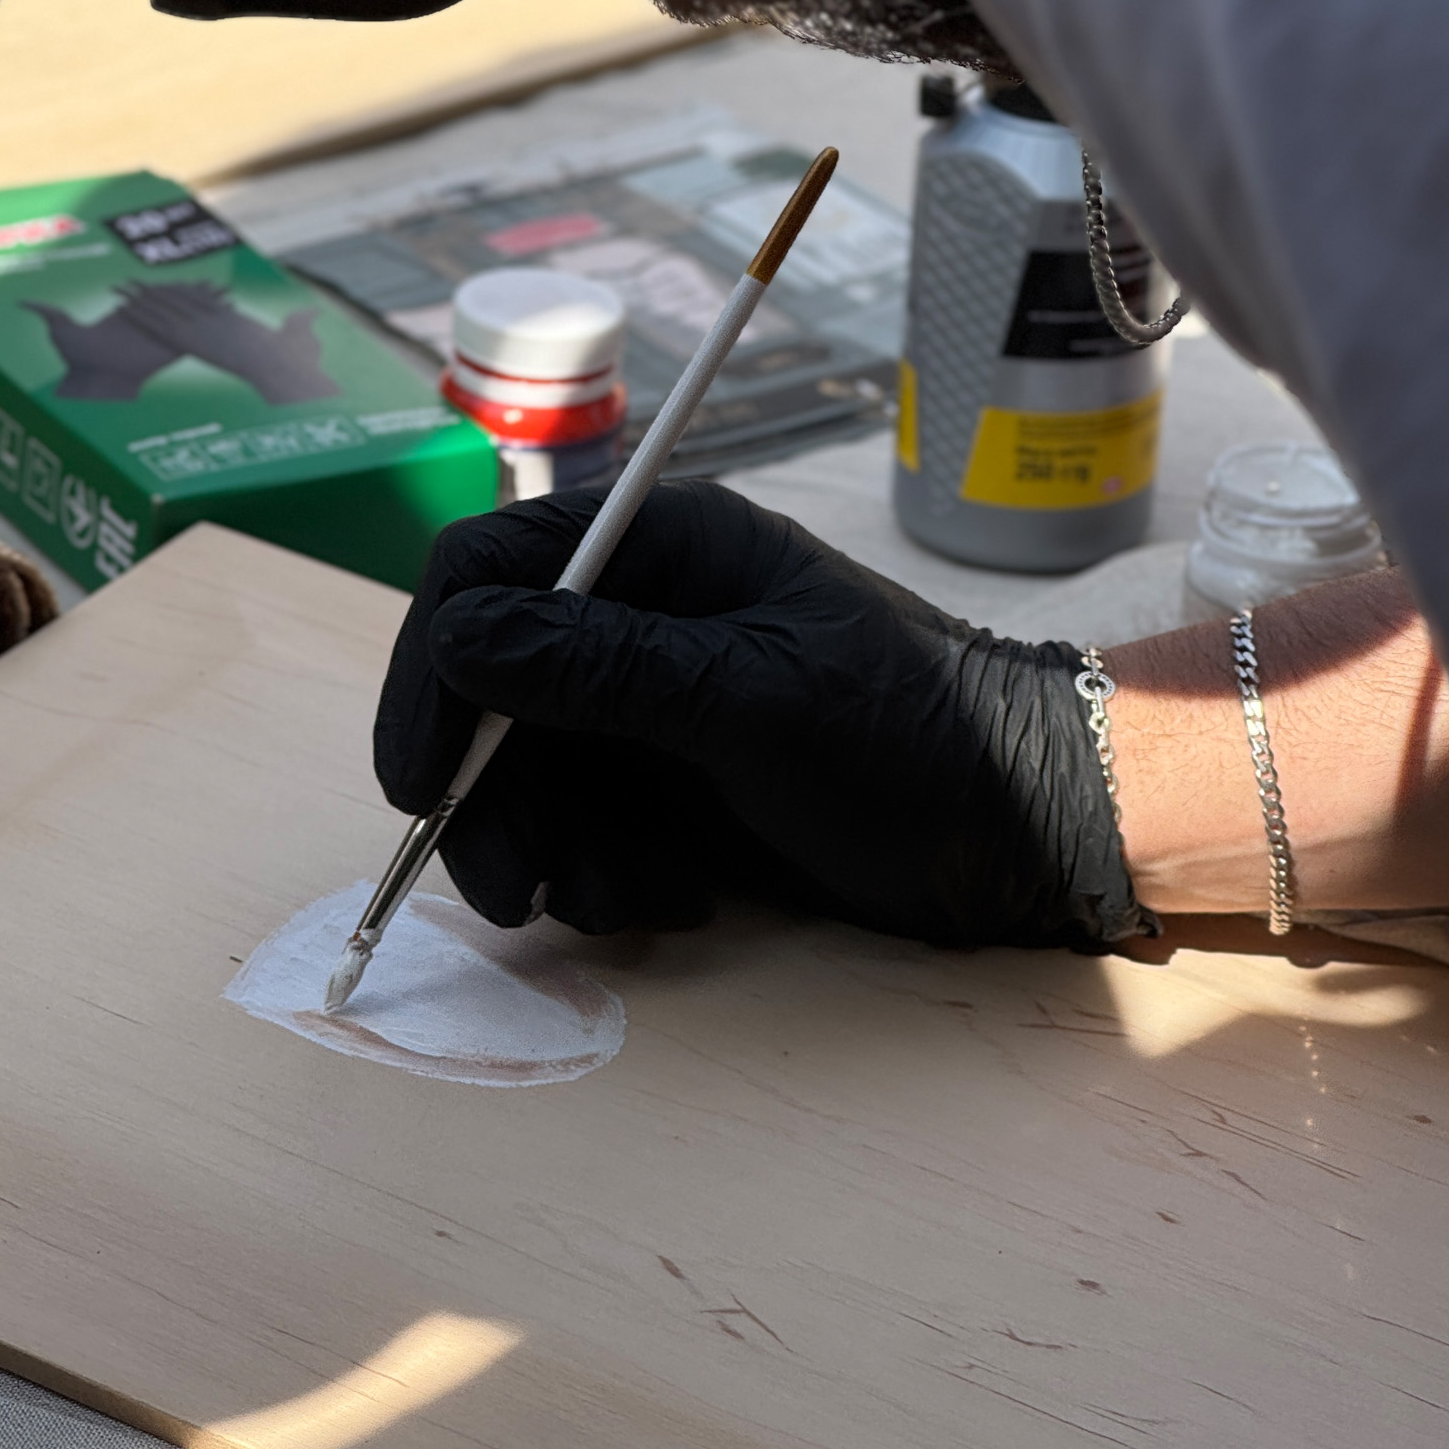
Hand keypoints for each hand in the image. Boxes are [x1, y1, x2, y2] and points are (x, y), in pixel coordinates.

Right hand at [373, 480, 1144, 941]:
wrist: (1024, 830)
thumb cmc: (914, 738)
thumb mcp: (751, 702)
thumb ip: (600, 670)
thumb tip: (459, 636)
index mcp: (660, 548)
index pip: (486, 573)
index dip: (434, 671)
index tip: (423, 780)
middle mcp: (638, 615)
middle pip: (488, 692)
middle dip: (490, 798)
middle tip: (511, 890)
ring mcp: (650, 704)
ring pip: (524, 775)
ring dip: (551, 851)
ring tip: (627, 901)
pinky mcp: (667, 784)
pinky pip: (578, 827)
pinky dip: (603, 876)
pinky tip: (678, 900)